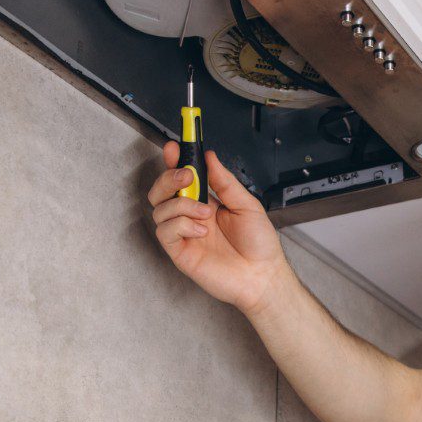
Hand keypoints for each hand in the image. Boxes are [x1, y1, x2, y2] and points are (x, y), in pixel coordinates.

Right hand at [147, 142, 288, 315]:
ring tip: (205, 213)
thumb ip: (225, 181)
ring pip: (159, 209)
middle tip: (187, 176)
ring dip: (181, 204)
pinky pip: (164, 231)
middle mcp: (191, 216)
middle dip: (169, 177)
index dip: (174, 160)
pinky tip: (201, 231)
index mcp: (206, 202)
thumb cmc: (259, 245)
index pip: (182, 178)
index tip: (173, 146)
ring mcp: (184, 234)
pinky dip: (181, 225)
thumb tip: (210, 157)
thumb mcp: (247, 204)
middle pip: (161, 190)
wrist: (262, 275)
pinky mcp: (180, 252)